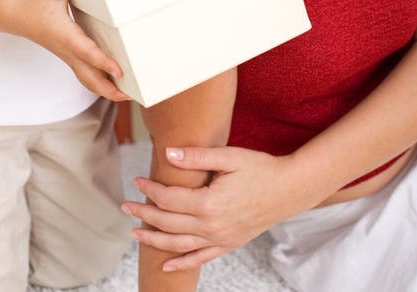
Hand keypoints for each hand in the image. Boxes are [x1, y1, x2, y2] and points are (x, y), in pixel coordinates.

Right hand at [19, 0, 128, 101]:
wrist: (18, 15)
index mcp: (64, 33)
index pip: (85, 51)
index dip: (102, 61)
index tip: (119, 70)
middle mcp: (67, 49)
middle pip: (89, 78)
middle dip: (110, 90)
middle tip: (132, 94)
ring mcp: (69, 56)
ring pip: (88, 81)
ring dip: (108, 91)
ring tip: (130, 94)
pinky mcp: (71, 57)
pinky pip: (87, 75)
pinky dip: (102, 83)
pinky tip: (118, 83)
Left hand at [123, 145, 301, 270]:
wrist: (290, 189)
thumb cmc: (260, 168)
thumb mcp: (229, 157)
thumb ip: (197, 156)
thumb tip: (168, 153)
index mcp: (210, 203)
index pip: (169, 199)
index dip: (151, 190)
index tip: (138, 180)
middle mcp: (212, 226)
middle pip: (169, 223)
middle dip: (145, 214)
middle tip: (126, 207)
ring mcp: (220, 238)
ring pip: (179, 244)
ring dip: (155, 240)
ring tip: (135, 234)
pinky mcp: (229, 244)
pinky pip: (200, 258)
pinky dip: (181, 263)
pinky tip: (165, 264)